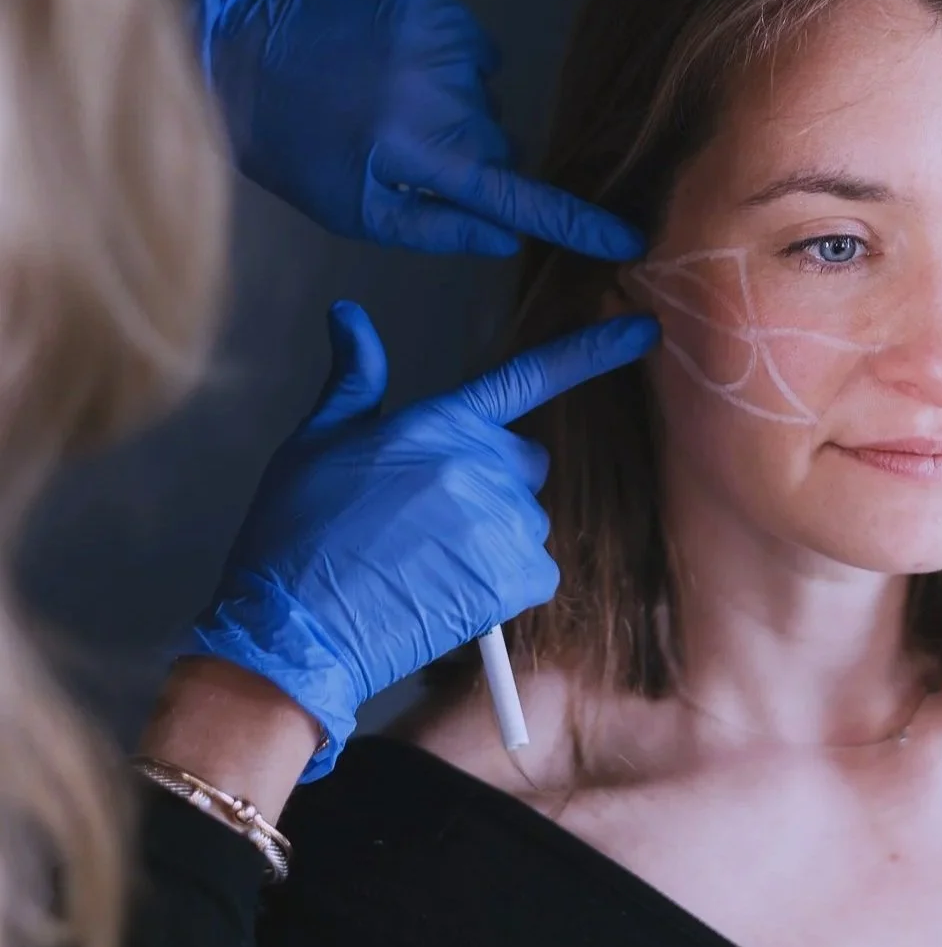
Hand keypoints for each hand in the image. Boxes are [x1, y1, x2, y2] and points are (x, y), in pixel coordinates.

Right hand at [180, 303, 657, 778]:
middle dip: (494, 481)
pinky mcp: (515, 578)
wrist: (292, 631)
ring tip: (427, 561)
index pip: (531, 376)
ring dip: (495, 537)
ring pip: (527, 519)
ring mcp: (503, 522)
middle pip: (526, 461)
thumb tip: (350, 315)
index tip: (644, 330)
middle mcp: (483, 465)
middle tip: (432, 516)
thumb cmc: (296, 535)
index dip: (593, 351)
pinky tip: (451, 591)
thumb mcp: (316, 442)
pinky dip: (505, 583)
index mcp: (441, 424)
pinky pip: (535, 570)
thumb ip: (355, 377)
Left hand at [195, 0, 641, 257]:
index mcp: (419, 151)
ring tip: (392, 104)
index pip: (514, 195)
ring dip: (457, 109)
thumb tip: (509, 238)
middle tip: (408, 151)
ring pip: (487, 97)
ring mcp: (438, 35)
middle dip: (471, 156)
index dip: (573, 223)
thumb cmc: (299, 151)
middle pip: (500, 142)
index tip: (625, 240)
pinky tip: (399, 67)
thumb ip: (440, 228)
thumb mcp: (360, 212)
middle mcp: (438, 89)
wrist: (241, 57)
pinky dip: (451, 65)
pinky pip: (476, 49)